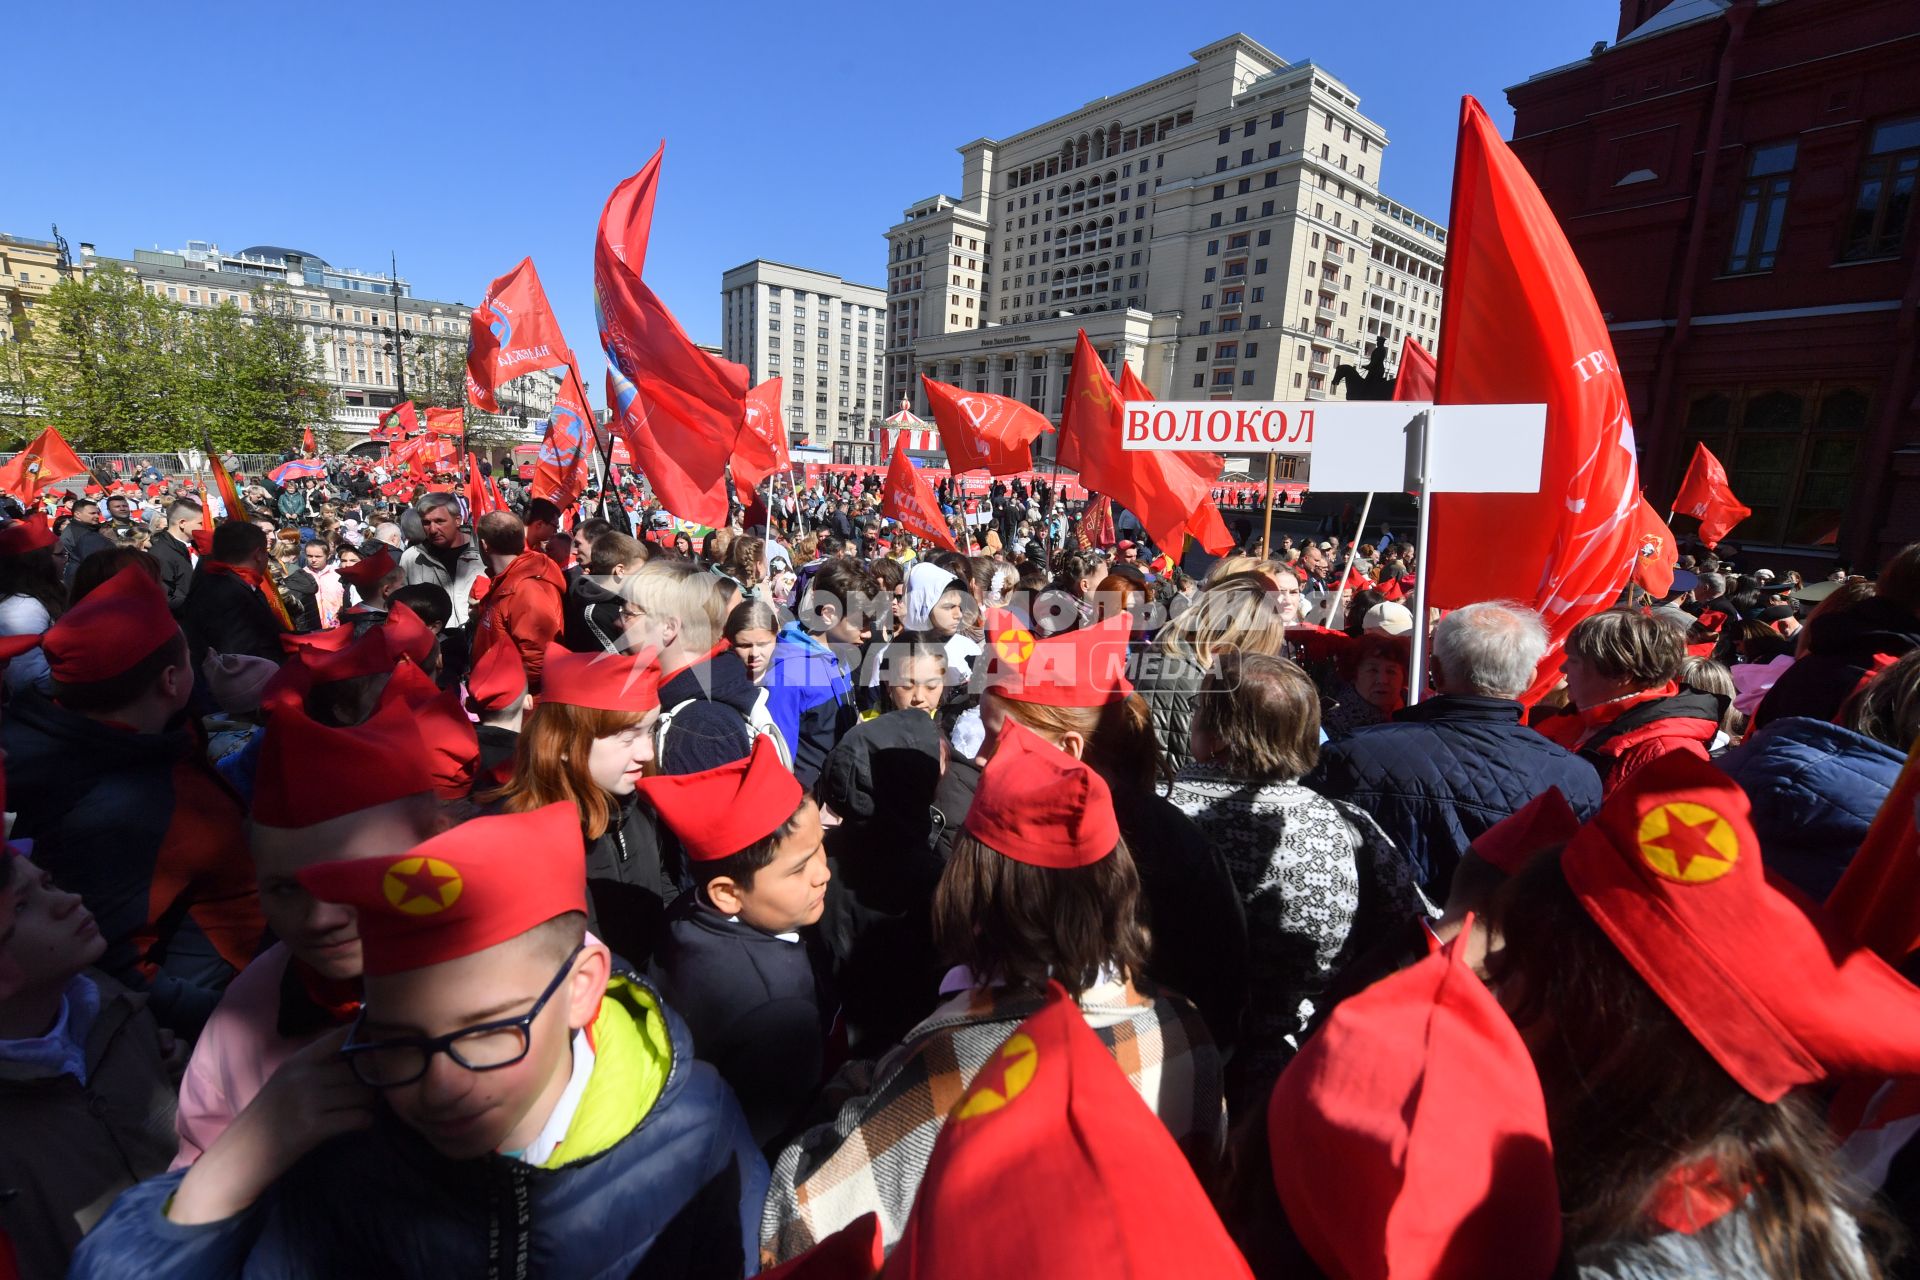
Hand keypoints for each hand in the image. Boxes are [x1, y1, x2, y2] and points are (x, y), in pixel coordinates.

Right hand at [168, 1026, 376, 1224]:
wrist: (237, 1159)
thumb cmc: (265, 1121)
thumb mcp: (285, 1082)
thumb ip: (317, 1066)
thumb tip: (362, 1054)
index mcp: (298, 1061)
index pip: (342, 1036)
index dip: (368, 1038)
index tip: (382, 1049)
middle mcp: (303, 1075)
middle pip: (360, 1068)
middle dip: (373, 1081)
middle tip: (373, 1095)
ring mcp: (307, 1100)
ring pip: (363, 1093)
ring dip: (370, 1103)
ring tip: (363, 1110)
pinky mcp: (312, 1128)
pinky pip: (358, 1118)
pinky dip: (365, 1122)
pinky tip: (360, 1126)